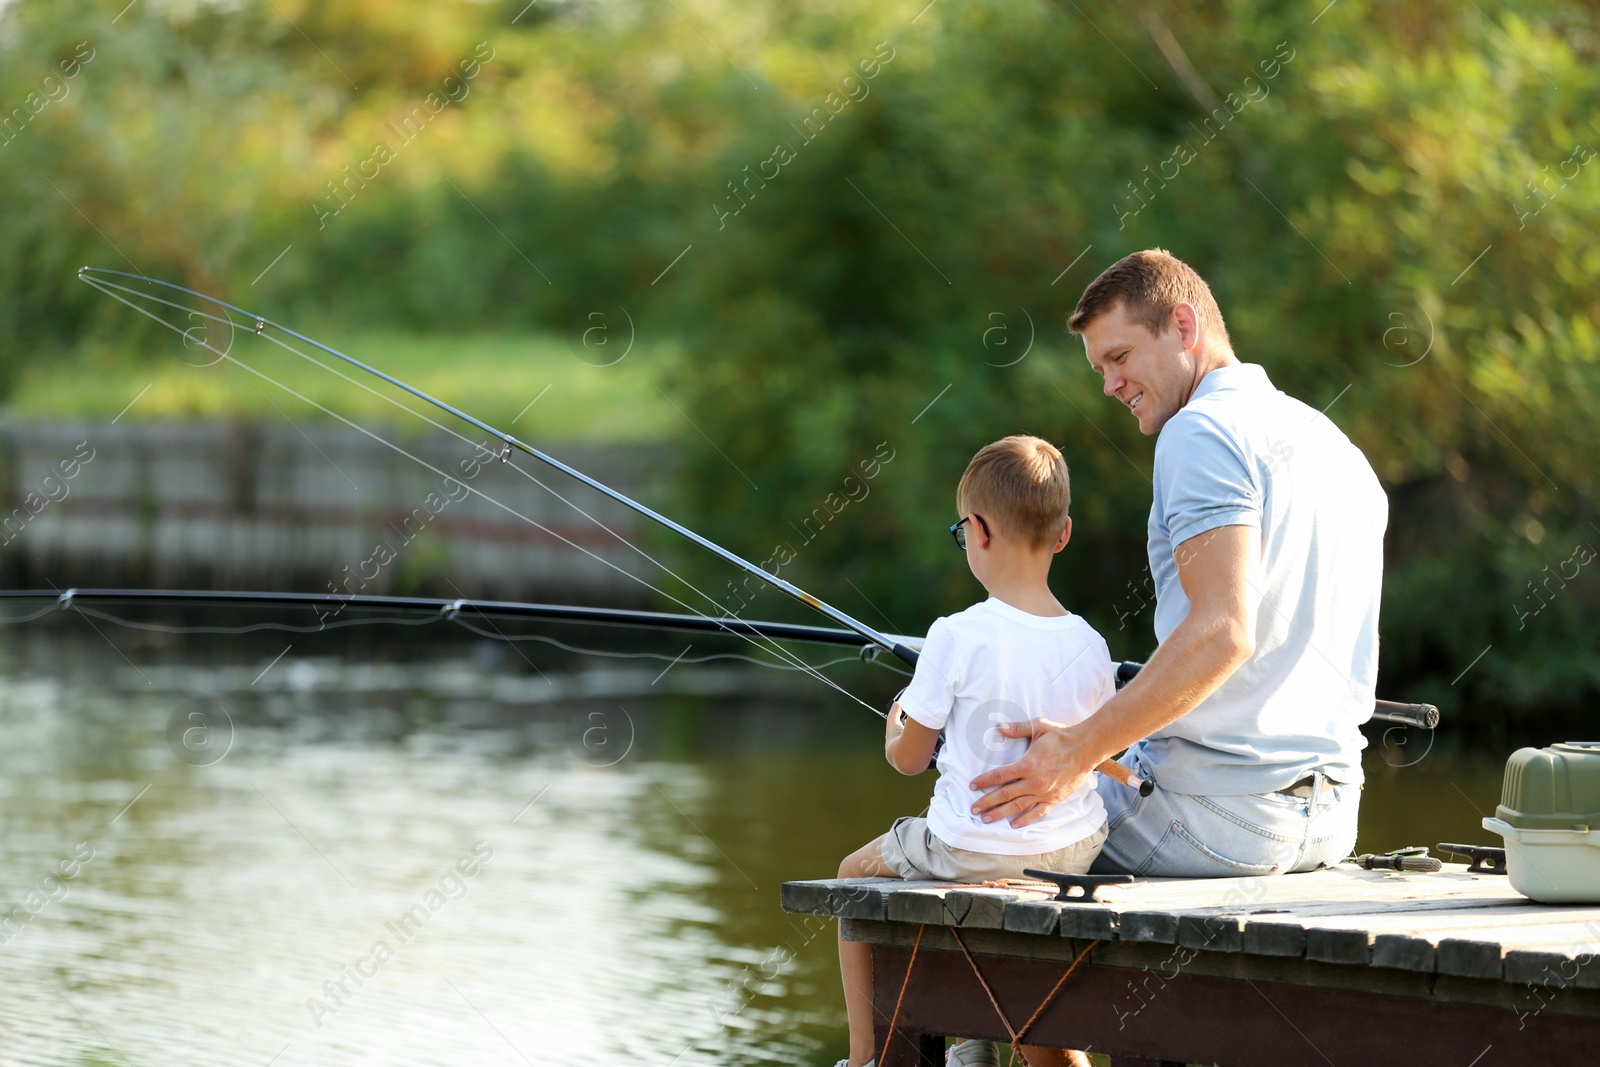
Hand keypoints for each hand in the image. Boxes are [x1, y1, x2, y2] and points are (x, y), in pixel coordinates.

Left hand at [968, 717, 1098, 827]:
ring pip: (1018, 806)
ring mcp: (1044, 792)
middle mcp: (1034, 781)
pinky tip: (1014, 824)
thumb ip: (1016, 728)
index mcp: (1027, 764)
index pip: (999, 775)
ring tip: (986, 819)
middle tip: (973, 809)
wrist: (1086, 747)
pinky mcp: (1054, 798)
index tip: (972, 785)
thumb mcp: (1038, 726)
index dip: (983, 781)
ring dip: (1000, 813)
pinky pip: (1037, 812)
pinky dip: (1025, 819)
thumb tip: (998, 727)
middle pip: (1004, 794)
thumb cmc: (1061, 736)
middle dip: (987, 802)